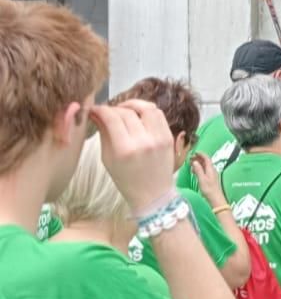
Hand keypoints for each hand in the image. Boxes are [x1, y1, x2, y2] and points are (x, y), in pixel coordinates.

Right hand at [92, 100, 177, 215]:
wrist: (153, 194)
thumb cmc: (126, 180)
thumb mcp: (107, 159)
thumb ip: (103, 134)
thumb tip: (97, 114)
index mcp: (125, 149)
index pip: (112, 118)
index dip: (101, 109)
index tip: (94, 109)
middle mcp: (143, 141)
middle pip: (127, 112)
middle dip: (114, 108)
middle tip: (107, 111)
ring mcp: (159, 138)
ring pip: (146, 107)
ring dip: (133, 104)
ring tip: (124, 109)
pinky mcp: (169, 137)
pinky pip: (158, 115)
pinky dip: (147, 110)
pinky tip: (139, 114)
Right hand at [189, 151, 225, 208]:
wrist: (216, 199)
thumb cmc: (209, 190)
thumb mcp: (202, 179)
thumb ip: (198, 170)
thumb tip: (194, 162)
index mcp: (211, 169)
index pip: (206, 158)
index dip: (201, 154)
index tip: (194, 152)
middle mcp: (212, 170)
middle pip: (206, 161)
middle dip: (198, 158)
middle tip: (191, 158)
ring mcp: (212, 175)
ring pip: (205, 166)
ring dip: (198, 163)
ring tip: (191, 164)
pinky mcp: (210, 179)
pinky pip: (205, 170)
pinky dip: (199, 169)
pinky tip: (195, 171)